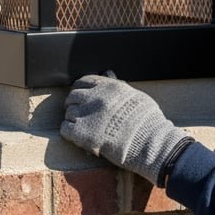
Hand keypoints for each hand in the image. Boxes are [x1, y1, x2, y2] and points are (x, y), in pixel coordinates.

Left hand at [61, 74, 193, 185]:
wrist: (149, 142)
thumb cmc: (148, 122)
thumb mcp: (135, 96)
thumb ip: (118, 85)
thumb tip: (108, 72)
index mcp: (109, 87)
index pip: (84, 81)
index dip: (81, 90)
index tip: (82, 97)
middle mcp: (95, 97)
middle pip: (73, 96)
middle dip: (74, 105)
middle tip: (79, 114)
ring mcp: (87, 114)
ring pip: (68, 113)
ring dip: (73, 120)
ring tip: (81, 128)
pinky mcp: (82, 132)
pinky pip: (65, 129)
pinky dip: (69, 133)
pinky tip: (77, 138)